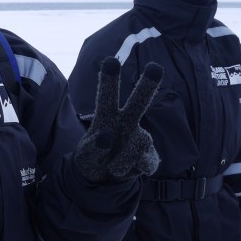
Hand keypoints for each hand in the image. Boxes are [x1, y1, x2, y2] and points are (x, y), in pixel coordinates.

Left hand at [75, 57, 161, 182]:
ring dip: (123, 160)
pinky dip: (133, 169)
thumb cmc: (92, 158)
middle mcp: (127, 122)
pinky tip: (125, 171)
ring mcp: (140, 137)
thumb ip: (93, 147)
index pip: (107, 96)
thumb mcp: (85, 155)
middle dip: (147, 85)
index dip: (109, 80)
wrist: (104, 179)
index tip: (110, 61)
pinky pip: (146, 161)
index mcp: (107, 116)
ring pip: (141, 141)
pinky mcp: (149, 156)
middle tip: (155, 67)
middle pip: (139, 102)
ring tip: (112, 168)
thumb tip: (107, 136)